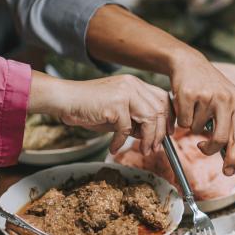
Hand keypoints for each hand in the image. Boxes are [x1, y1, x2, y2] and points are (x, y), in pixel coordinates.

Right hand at [29, 72, 172, 154]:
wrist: (65, 99)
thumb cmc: (89, 107)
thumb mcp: (117, 113)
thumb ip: (135, 120)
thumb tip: (150, 136)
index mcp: (135, 83)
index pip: (162, 98)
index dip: (169, 117)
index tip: (168, 134)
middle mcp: (133, 84)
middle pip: (160, 109)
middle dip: (160, 132)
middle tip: (155, 148)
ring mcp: (125, 92)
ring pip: (150, 118)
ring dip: (149, 139)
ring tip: (143, 151)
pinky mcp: (115, 104)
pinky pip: (126, 129)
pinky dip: (121, 142)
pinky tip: (113, 147)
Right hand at [170, 56, 234, 174]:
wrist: (189, 63)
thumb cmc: (208, 86)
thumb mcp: (226, 101)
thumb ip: (229, 123)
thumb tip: (228, 153)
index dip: (234, 157)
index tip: (228, 172)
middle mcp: (226, 99)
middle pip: (220, 138)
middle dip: (209, 148)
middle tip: (202, 147)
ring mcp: (207, 97)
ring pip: (197, 130)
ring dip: (192, 124)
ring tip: (194, 108)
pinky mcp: (189, 95)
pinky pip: (183, 122)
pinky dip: (181, 118)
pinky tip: (185, 104)